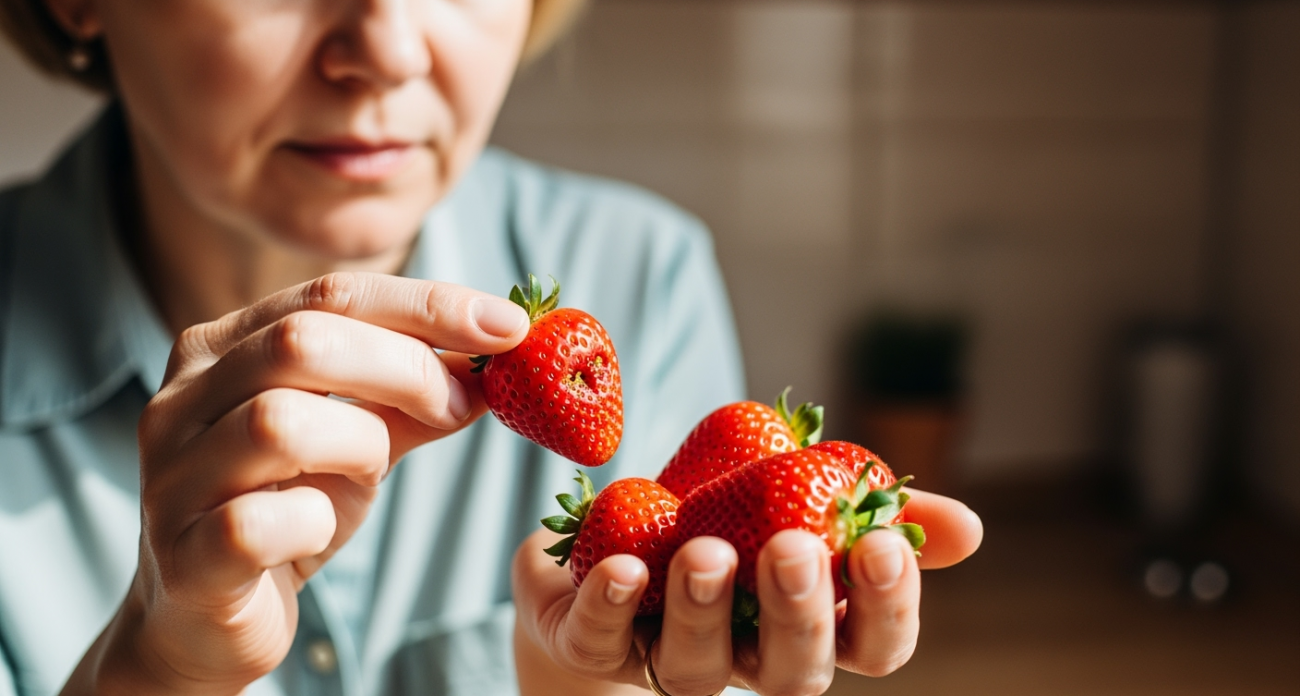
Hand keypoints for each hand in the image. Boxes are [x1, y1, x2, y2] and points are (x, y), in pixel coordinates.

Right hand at [64, 273, 527, 694]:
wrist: (209, 620)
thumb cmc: (286, 510)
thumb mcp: (360, 440)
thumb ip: (416, 396)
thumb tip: (496, 354)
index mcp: (220, 349)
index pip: (332, 295)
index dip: (428, 305)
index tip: (510, 326)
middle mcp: (180, 400)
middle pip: (302, 342)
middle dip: (406, 368)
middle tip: (461, 406)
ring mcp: (171, 478)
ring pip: (277, 422)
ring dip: (361, 442)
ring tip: (375, 469)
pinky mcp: (182, 558)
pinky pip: (257, 523)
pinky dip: (314, 521)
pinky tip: (320, 528)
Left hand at [513, 488, 981, 695]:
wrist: (609, 538)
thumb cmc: (725, 519)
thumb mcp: (803, 497)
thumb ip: (878, 510)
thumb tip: (968, 530)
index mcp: (808, 627)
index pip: (870, 648)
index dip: (884, 608)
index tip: (881, 546)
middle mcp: (745, 659)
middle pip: (789, 674)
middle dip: (797, 614)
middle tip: (795, 547)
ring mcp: (667, 658)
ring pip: (695, 671)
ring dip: (704, 610)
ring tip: (708, 551)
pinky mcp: (594, 643)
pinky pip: (603, 640)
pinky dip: (614, 606)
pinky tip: (627, 565)